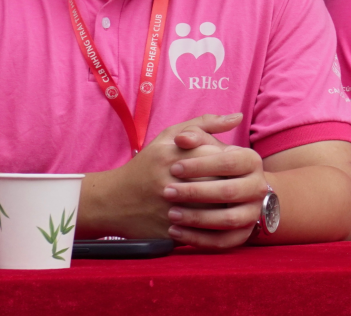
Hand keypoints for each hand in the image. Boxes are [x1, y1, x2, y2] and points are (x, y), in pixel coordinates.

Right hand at [83, 112, 246, 241]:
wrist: (112, 201)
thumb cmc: (148, 164)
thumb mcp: (169, 136)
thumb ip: (205, 124)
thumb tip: (238, 117)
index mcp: (172, 157)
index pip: (217, 157)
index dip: (229, 161)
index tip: (230, 165)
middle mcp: (169, 183)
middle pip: (218, 183)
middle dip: (230, 183)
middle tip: (236, 183)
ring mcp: (168, 210)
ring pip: (214, 210)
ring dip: (226, 205)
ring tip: (228, 200)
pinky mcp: (168, 232)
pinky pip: (202, 232)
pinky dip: (213, 226)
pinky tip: (216, 218)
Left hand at [162, 117, 268, 249]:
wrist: (227, 192)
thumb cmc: (208, 164)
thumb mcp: (204, 145)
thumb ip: (195, 133)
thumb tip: (182, 138)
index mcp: (251, 161)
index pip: (229, 162)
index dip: (200, 165)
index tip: (173, 168)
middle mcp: (258, 186)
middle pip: (229, 191)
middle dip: (195, 192)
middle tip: (167, 192)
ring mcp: (253, 212)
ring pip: (228, 219)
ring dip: (197, 218)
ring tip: (170, 214)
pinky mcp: (243, 234)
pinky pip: (223, 242)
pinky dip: (198, 239)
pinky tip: (175, 232)